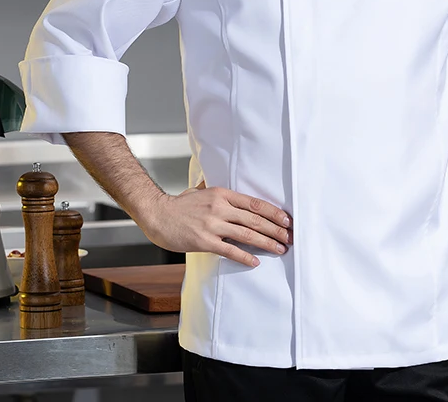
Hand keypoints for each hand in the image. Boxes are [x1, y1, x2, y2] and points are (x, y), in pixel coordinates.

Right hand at [140, 181, 292, 267]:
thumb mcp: (200, 190)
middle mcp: (220, 208)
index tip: (286, 219)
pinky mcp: (204, 241)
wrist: (157, 215)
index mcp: (222, 194)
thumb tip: (224, 185)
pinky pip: (229, 250)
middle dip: (275, 229)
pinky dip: (245, 256)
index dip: (273, 212)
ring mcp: (213, 225)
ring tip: (280, 249)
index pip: (254, 203)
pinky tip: (255, 261)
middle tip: (290, 237)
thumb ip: (215, 190)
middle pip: (255, 219)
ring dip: (266, 243)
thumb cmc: (179, 204)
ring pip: (247, 234)